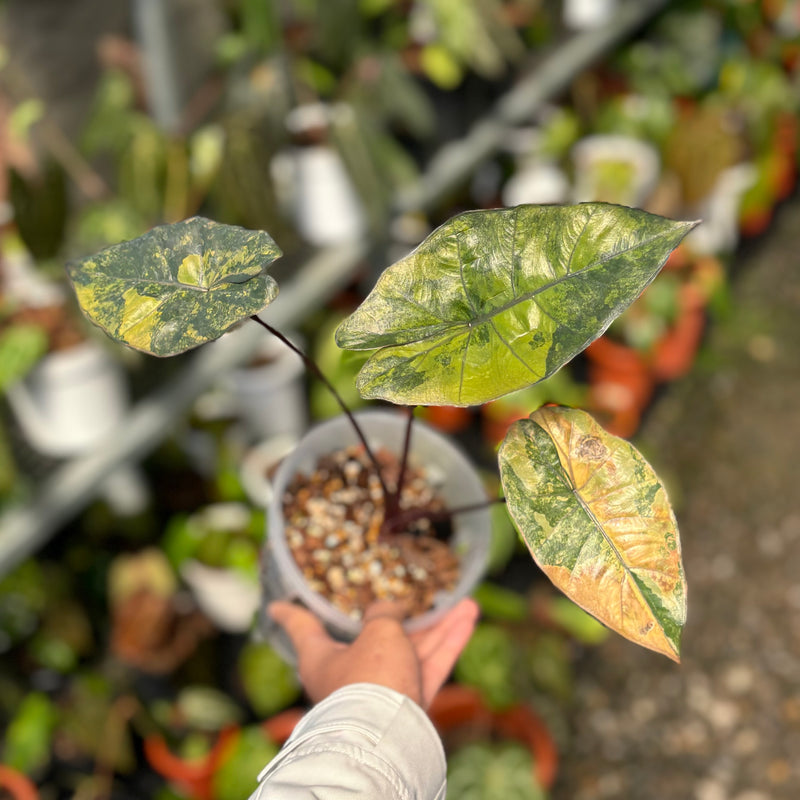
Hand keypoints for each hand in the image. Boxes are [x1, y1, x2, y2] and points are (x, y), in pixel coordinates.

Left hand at [269, 598, 478, 708]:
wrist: (390, 739)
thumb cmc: (370, 680)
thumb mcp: (376, 631)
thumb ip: (385, 613)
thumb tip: (391, 609)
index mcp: (321, 656)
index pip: (301, 625)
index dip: (290, 611)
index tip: (277, 603)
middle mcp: (348, 675)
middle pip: (375, 636)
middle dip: (403, 614)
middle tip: (415, 593)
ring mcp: (381, 692)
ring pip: (412, 650)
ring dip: (440, 626)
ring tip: (464, 601)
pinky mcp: (408, 706)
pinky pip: (430, 667)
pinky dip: (448, 643)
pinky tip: (468, 617)